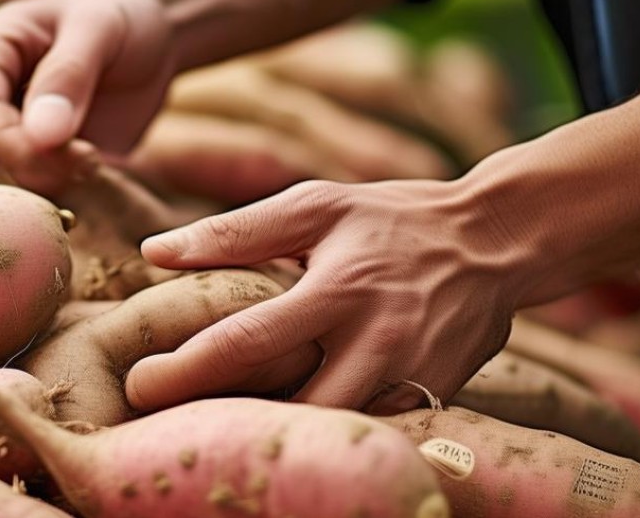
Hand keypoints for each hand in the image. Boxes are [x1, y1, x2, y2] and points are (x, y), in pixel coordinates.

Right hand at [0, 0, 181, 193]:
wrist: (151, 36)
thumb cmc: (120, 17)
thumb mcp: (100, 29)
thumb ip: (69, 74)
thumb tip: (40, 136)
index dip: (14, 142)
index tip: (77, 153)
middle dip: (39, 166)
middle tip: (94, 163)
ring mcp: (15, 129)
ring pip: (16, 174)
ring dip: (58, 180)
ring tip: (102, 161)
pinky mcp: (44, 157)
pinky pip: (46, 186)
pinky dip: (72, 188)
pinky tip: (103, 174)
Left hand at [125, 179, 526, 412]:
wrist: (499, 241)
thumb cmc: (393, 219)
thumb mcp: (319, 205)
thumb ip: (238, 231)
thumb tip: (155, 252)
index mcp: (338, 288)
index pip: (247, 341)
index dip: (186, 370)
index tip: (141, 384)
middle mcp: (376, 342)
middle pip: (289, 408)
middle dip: (229, 423)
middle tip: (172, 423)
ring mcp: (410, 379)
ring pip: (332, 430)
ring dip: (281, 434)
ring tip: (227, 428)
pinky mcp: (433, 401)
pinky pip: (370, 431)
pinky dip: (329, 433)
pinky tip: (292, 431)